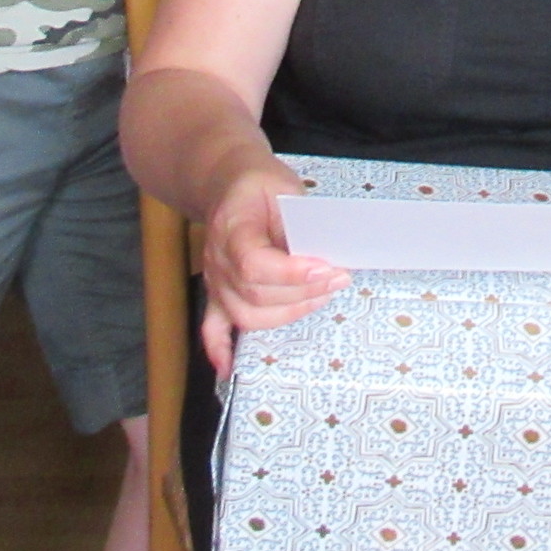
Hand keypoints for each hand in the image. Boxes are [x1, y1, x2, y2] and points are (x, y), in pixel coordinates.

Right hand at [199, 168, 348, 377]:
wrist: (229, 182)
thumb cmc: (260, 185)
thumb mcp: (284, 189)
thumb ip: (300, 224)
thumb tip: (325, 255)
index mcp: (231, 228)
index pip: (254, 265)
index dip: (292, 274)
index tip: (325, 268)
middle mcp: (218, 260)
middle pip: (254, 295)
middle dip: (303, 293)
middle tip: (339, 277)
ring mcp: (216, 280)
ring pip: (245, 315)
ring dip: (288, 313)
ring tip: (321, 296)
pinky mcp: (218, 293)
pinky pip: (211, 326)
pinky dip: (219, 349)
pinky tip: (227, 368)